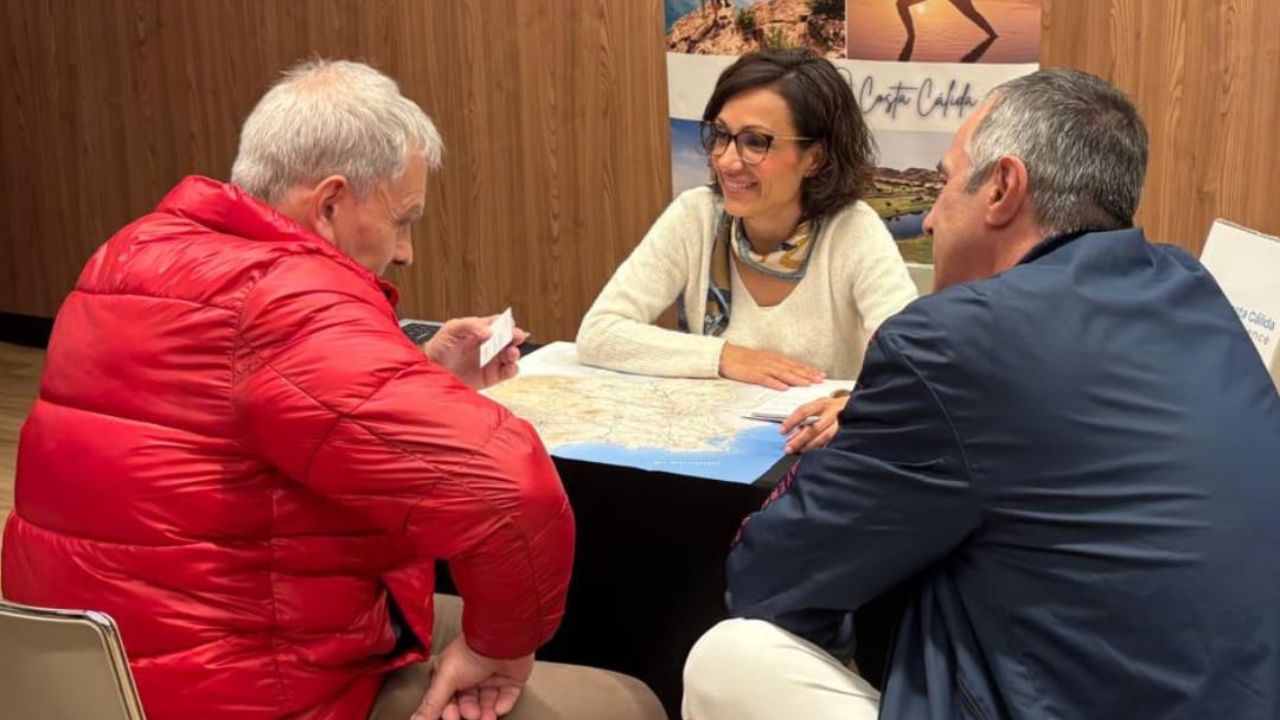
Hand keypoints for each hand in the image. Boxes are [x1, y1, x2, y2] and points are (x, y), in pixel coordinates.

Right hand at [413, 636, 533, 719]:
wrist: (501, 640)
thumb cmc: (471, 650)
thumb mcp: (445, 679)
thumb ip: (432, 703)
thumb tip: (416, 719)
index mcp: (452, 672)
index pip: (448, 699)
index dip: (450, 711)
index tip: (452, 718)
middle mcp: (471, 675)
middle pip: (468, 703)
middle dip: (470, 712)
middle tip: (472, 715)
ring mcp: (491, 676)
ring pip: (488, 703)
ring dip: (487, 714)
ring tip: (486, 717)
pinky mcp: (511, 679)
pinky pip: (507, 697)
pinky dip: (504, 705)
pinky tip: (499, 707)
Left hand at [424, 316, 528, 389]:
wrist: (430, 371)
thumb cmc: (438, 348)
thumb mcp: (451, 329)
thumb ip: (471, 325)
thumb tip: (489, 331)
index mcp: (479, 331)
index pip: (498, 324)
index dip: (506, 323)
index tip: (509, 325)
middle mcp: (487, 345)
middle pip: (508, 338)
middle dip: (515, 336)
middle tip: (516, 336)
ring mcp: (490, 361)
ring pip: (510, 355)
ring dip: (514, 352)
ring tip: (511, 353)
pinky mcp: (491, 376)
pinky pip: (507, 372)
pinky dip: (512, 369)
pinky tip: (510, 366)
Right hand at [718, 343, 824, 389]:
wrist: (724, 355)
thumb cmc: (743, 359)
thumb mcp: (762, 361)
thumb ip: (774, 368)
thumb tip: (788, 377)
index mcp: (774, 359)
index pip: (795, 364)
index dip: (809, 370)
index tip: (821, 375)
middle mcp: (771, 361)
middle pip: (792, 368)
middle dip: (808, 375)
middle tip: (820, 380)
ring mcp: (762, 367)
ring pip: (783, 373)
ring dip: (796, 378)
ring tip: (807, 384)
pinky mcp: (752, 374)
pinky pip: (765, 379)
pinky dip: (775, 383)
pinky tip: (784, 388)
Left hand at [780, 396, 846, 453]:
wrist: (860, 406)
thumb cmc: (836, 407)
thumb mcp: (822, 406)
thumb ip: (808, 417)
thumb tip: (793, 434)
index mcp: (823, 403)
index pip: (803, 411)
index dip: (791, 421)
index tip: (782, 431)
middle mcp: (832, 412)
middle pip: (813, 427)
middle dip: (799, 439)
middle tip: (789, 447)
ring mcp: (841, 423)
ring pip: (824, 436)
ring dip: (810, 445)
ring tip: (800, 451)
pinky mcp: (848, 432)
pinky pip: (834, 442)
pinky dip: (824, 448)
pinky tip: (816, 454)